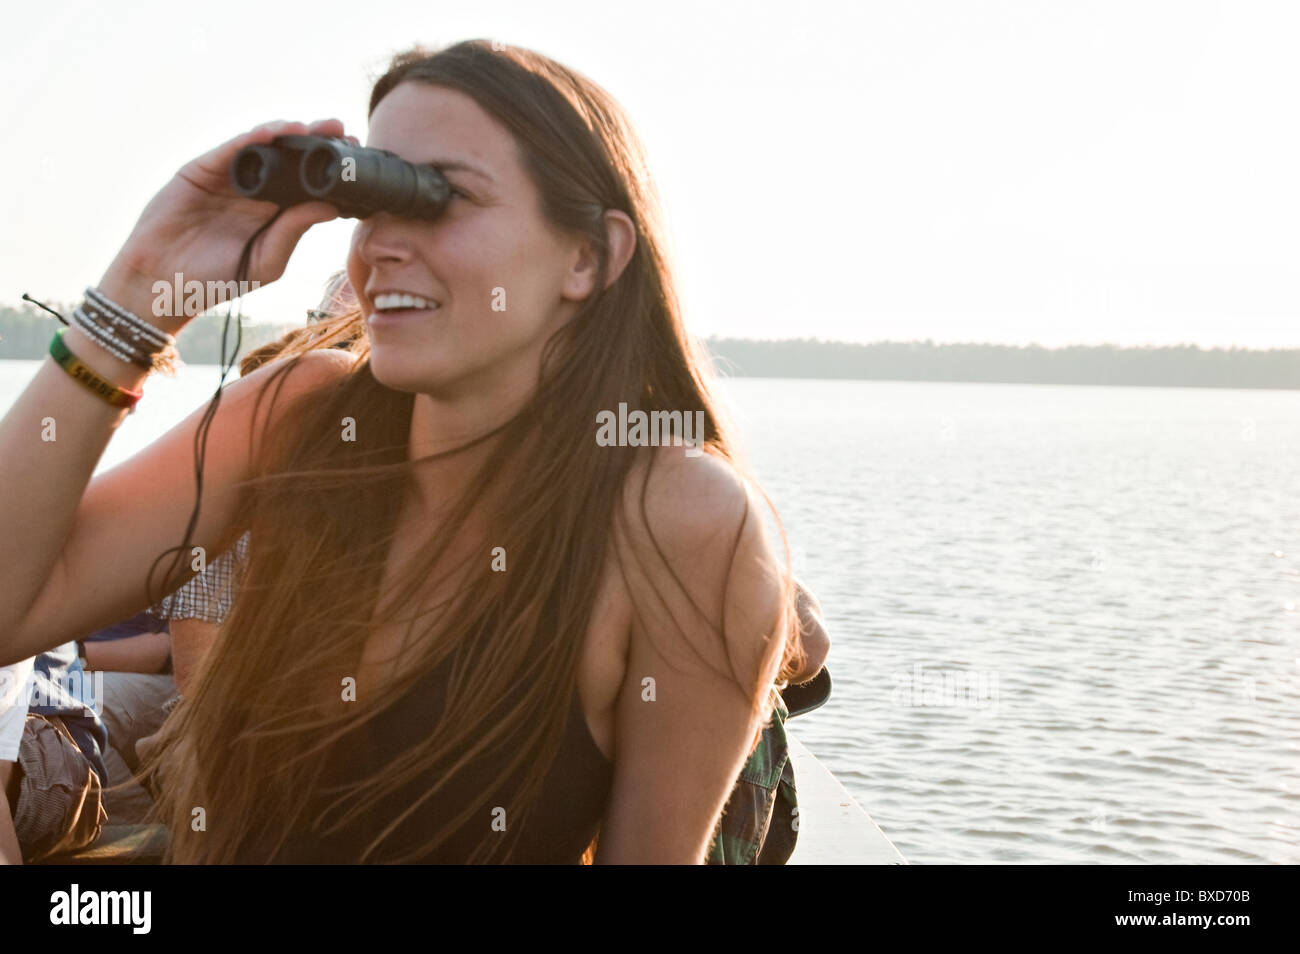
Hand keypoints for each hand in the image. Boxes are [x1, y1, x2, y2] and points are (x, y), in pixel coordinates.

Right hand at [97, 118, 360, 325]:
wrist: (162, 286)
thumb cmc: (215, 280)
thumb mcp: (265, 262)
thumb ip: (293, 232)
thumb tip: (331, 207)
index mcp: (273, 212)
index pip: (308, 184)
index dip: (331, 170)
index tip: (359, 161)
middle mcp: (253, 190)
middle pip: (290, 159)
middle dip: (317, 143)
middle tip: (345, 132)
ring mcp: (226, 177)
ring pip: (262, 147)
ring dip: (290, 133)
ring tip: (318, 127)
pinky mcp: (200, 171)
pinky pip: (229, 149)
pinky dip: (252, 138)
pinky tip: (276, 132)